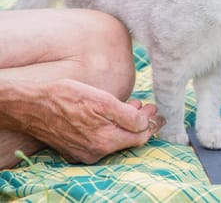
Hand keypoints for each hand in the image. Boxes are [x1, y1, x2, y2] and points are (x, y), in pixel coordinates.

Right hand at [7, 78, 164, 163]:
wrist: (31, 105)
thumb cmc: (67, 98)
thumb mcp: (103, 101)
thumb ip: (128, 115)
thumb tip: (145, 123)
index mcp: (106, 141)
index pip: (141, 137)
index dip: (152, 123)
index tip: (158, 111)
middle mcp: (96, 152)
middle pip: (128, 139)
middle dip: (141, 122)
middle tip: (148, 106)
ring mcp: (84, 153)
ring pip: (115, 139)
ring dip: (126, 123)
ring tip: (133, 105)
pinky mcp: (74, 149)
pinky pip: (100, 140)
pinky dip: (110, 127)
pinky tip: (112, 114)